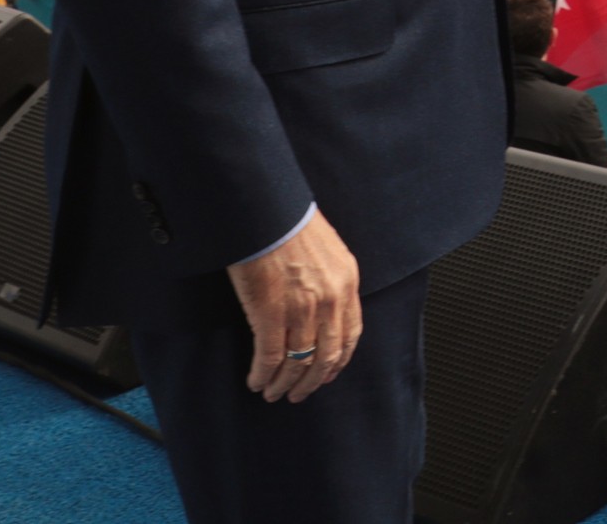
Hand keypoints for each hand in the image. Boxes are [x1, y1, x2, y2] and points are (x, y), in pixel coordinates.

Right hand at [226, 208, 362, 402]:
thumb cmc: (291, 224)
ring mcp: (302, 308)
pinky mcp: (270, 313)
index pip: (350, 335)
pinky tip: (256, 381)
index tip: (327, 375)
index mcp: (347, 282)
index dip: (338, 362)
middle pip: (326, 356)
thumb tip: (323, 308)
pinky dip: (263, 374)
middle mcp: (330, 299)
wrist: (267, 212)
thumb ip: (331, 281)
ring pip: (297, 362)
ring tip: (273, 392)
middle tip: (298, 394)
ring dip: (284, 383)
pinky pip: (270, 357)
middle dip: (311, 381)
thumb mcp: (329, 251)